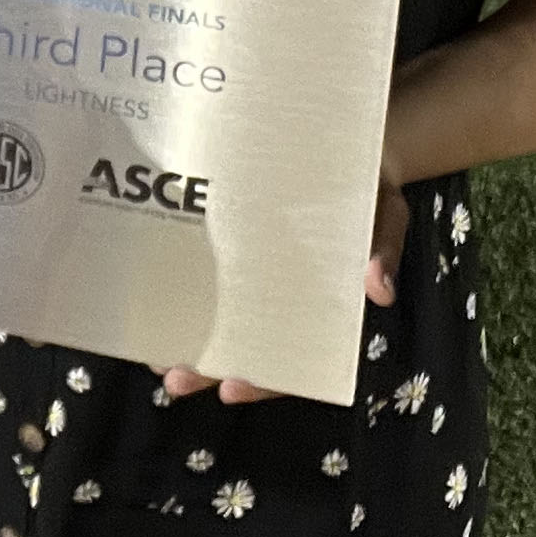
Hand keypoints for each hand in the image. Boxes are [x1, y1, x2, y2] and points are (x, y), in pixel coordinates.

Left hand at [161, 182, 407, 406]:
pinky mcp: (233, 242)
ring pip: (218, 319)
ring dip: (186, 340)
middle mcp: (282, 298)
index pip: (295, 358)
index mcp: (320, 304)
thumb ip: (382, 249)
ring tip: (152, 356)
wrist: (350, 146)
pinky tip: (149, 299)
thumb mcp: (385, 215)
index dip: (265, 382)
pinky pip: (205, 273)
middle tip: (174, 380)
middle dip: (208, 368)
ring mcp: (254, 273)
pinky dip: (179, 290)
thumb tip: (379, 291)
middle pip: (246, 347)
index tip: (232, 390)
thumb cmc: (370, 189)